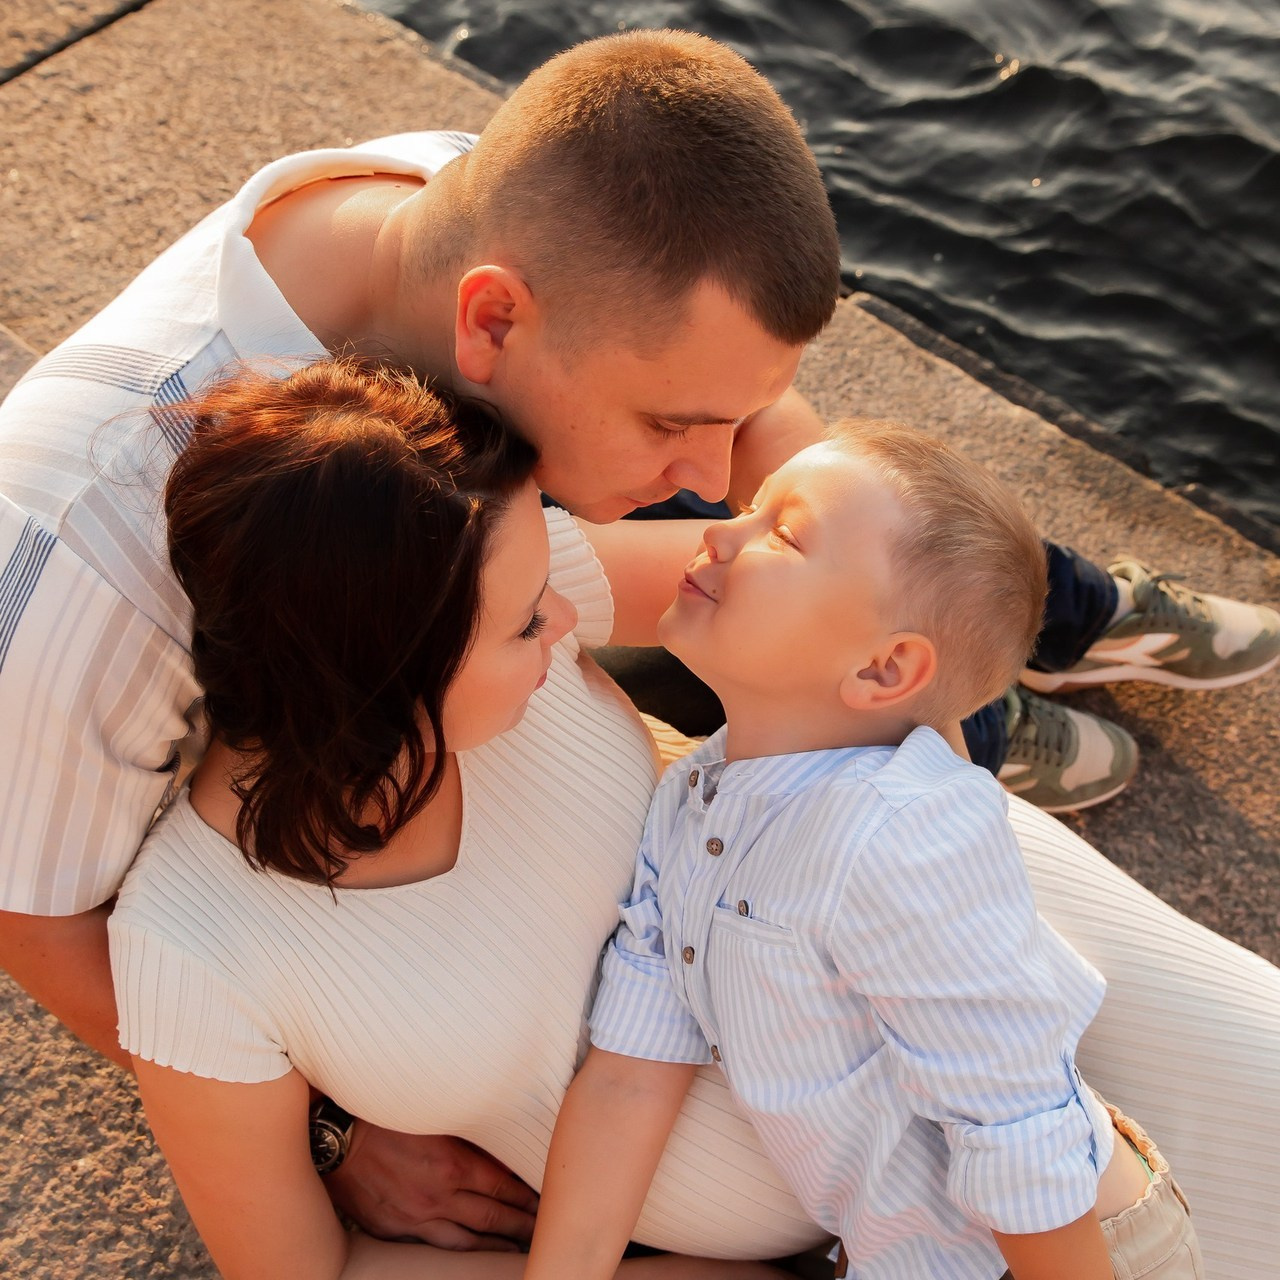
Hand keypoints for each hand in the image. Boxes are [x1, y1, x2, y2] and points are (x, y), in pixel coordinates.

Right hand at [324, 1126, 538, 1250]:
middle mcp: (438, 1195)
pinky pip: (433, 1246)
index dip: (527, 1197)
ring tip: (516, 1249)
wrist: (337, 1138)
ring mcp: (416, 1217)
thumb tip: (500, 1147)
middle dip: (521, 1225)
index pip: (503, 1186)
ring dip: (495, 1246)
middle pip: (492, 1217)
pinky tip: (470, 1250)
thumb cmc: (386, 1116)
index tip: (545, 1200)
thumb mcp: (435, 1116)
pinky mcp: (395, 1229)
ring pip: (467, 1241)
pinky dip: (457, 1250)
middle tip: (542, 1231)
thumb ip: (467, 1134)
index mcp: (452, 1163)